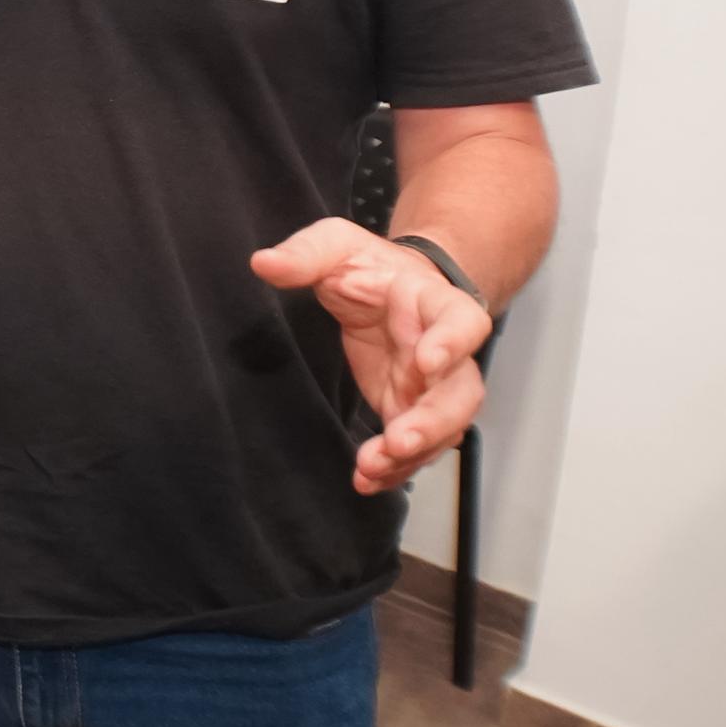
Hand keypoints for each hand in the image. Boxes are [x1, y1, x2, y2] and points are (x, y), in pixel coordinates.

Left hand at [249, 219, 490, 495]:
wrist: (386, 287)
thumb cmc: (368, 266)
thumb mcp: (335, 246)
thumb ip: (305, 253)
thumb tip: (263, 263)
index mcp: (433, 303)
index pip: (461, 320)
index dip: (452, 343)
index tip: (426, 363)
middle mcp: (445, 351)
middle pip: (461, 392)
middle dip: (434, 421)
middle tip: (399, 441)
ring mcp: (430, 387)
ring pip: (443, 429)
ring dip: (413, 455)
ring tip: (371, 469)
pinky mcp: (408, 409)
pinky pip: (413, 447)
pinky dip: (394, 468)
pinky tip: (366, 481)